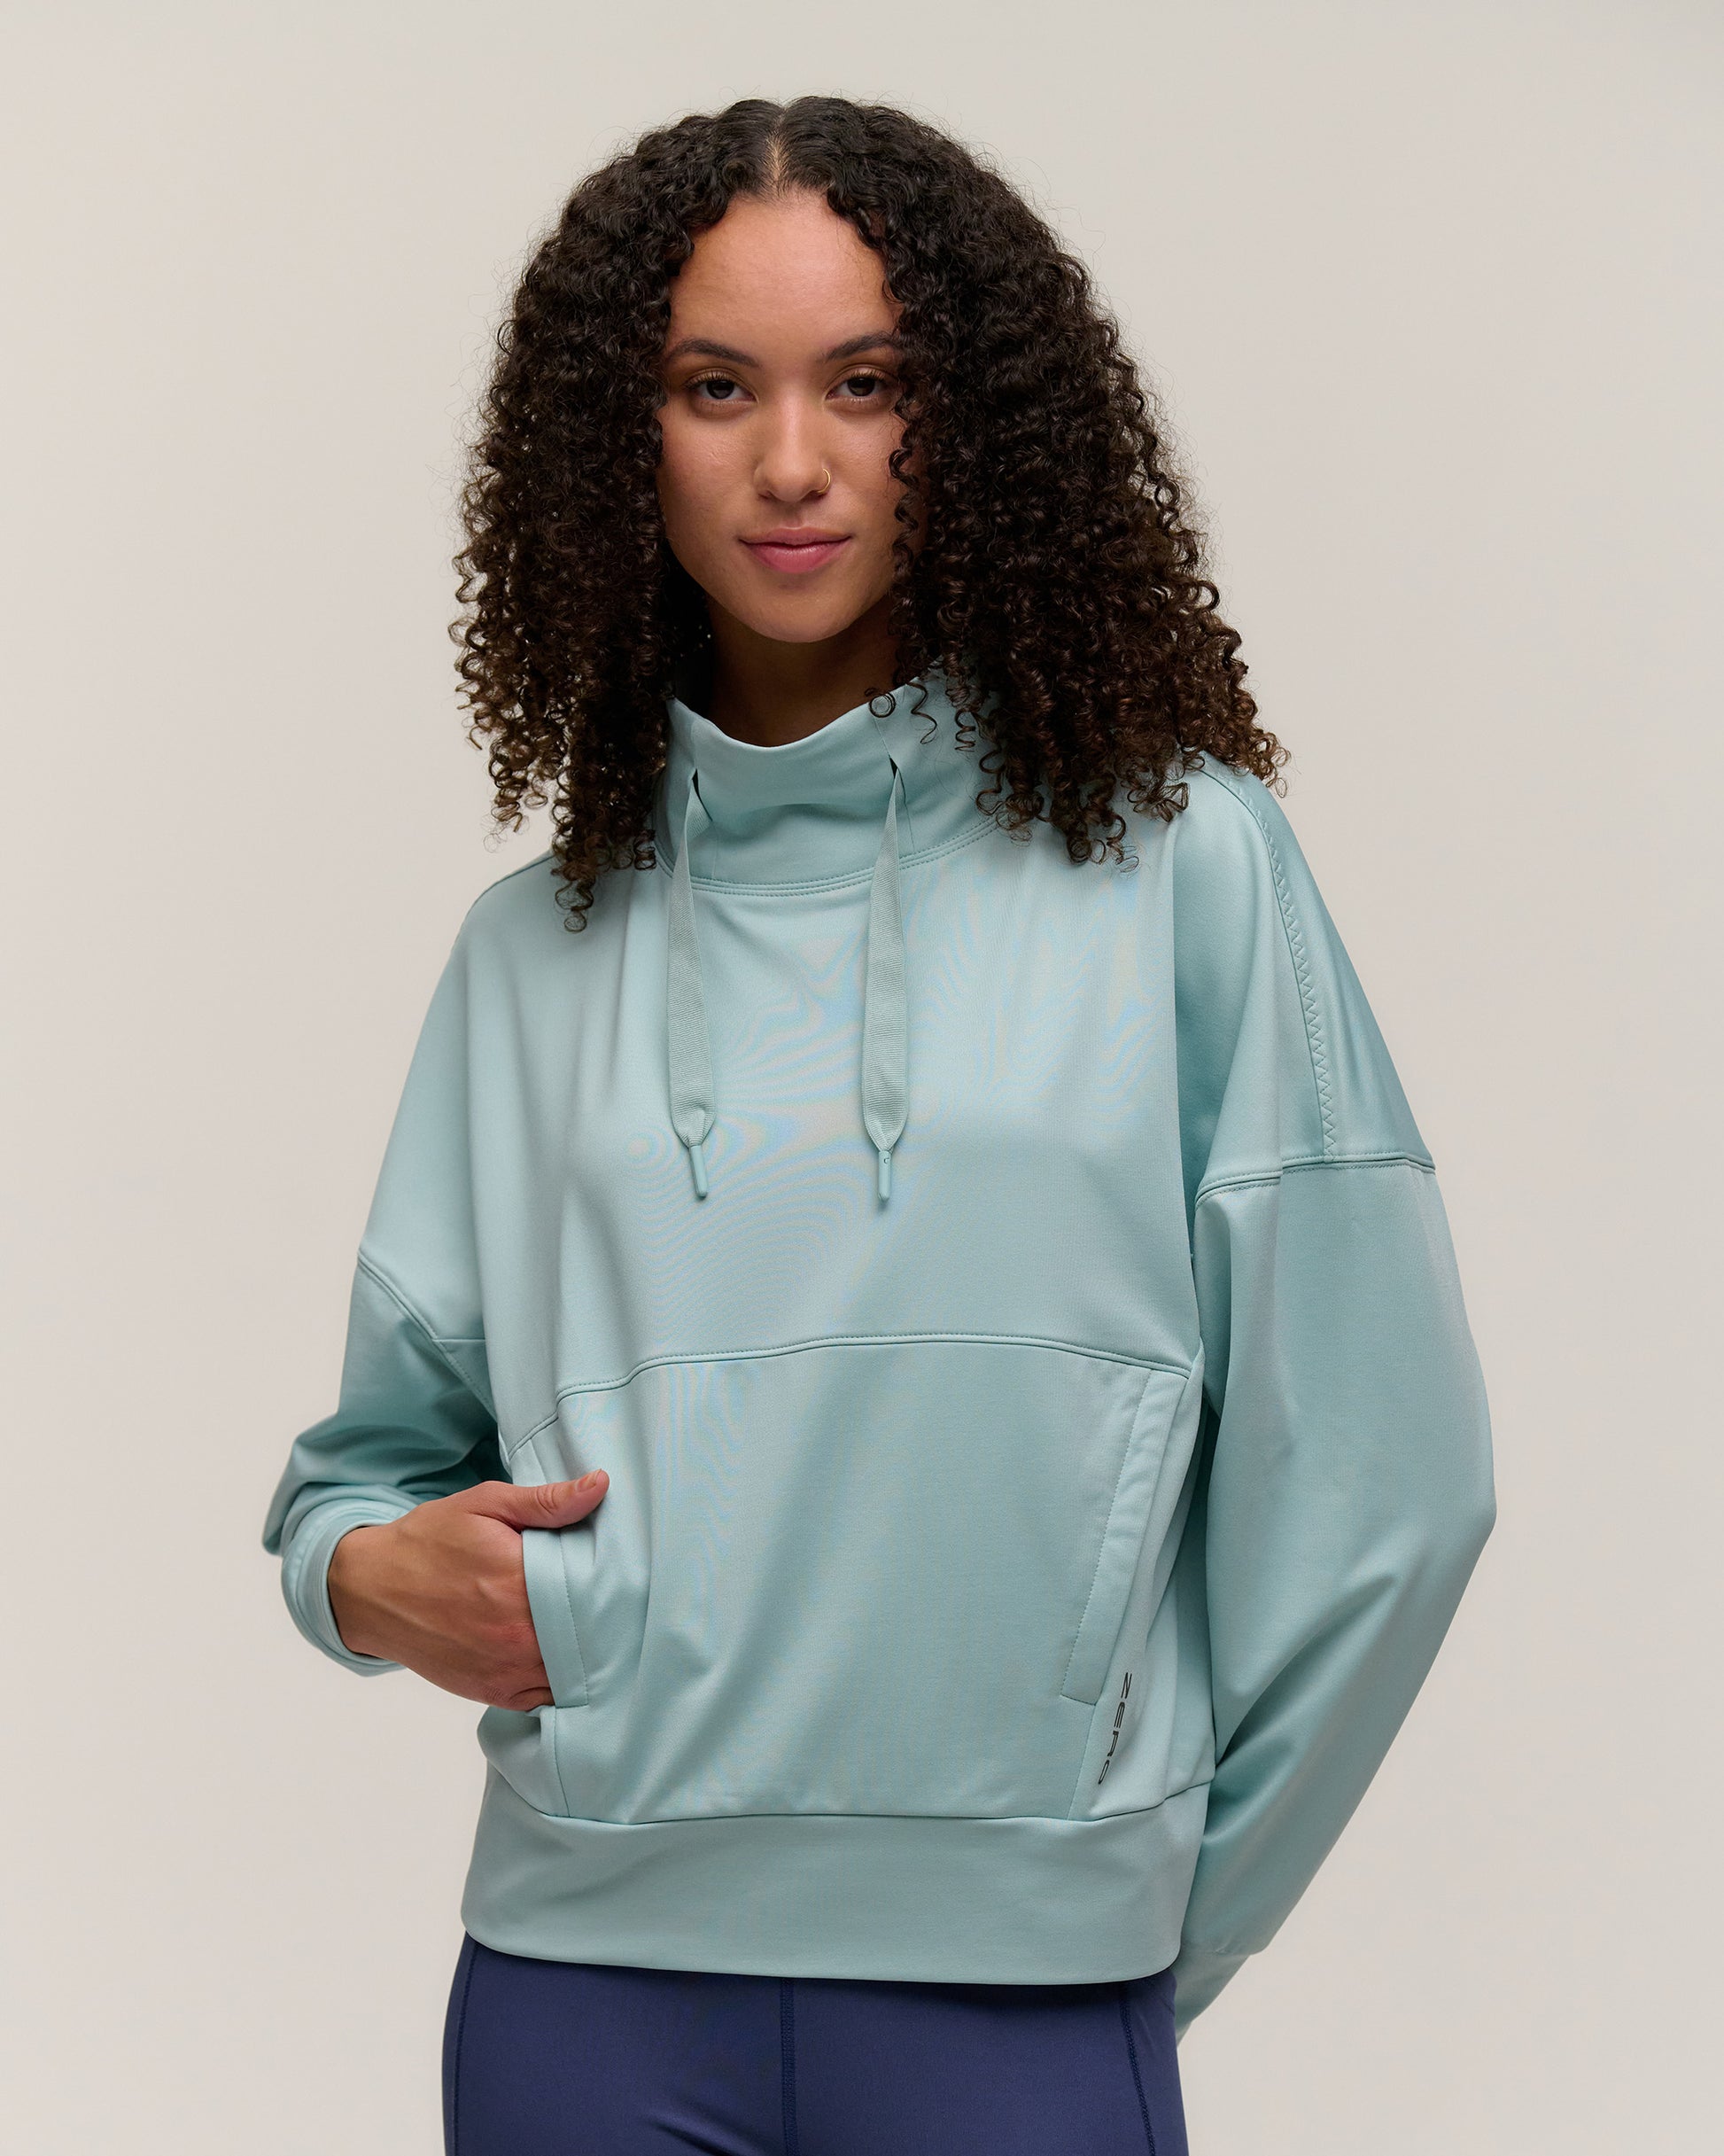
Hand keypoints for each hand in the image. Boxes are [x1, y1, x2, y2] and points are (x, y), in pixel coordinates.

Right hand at [326, 1474, 608, 1709]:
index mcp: (515, 1581)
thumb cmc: (430, 1539)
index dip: (618, 1587)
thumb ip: (545, 1501)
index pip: (592, 1592)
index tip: (633, 1576)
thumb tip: (600, 1485)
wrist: (371, 1588)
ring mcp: (504, 1670)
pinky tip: (577, 1662)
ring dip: (592, 1658)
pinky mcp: (493, 1692)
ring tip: (609, 1633)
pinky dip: (565, 1684)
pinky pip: (546, 1699)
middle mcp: (513, 1634)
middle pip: (589, 1638)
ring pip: (572, 1674)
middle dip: (611, 1623)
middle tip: (629, 1605)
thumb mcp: (485, 1504)